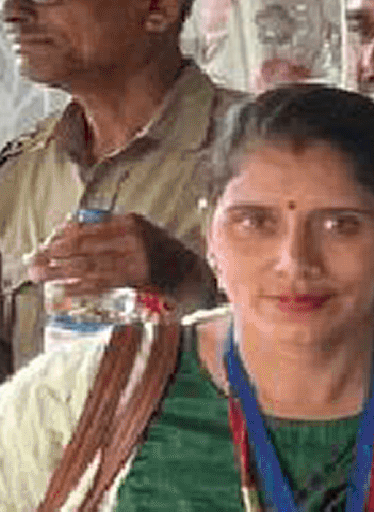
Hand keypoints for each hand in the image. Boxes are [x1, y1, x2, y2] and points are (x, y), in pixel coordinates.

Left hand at [29, 210, 195, 298]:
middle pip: (85, 246)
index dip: (64, 237)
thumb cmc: (165, 254)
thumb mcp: (141, 232)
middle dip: (57, 255)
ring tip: (44, 276)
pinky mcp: (140, 279)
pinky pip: (104, 283)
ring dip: (63, 272)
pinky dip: (83, 287)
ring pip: (91, 265)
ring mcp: (137, 259)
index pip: (88, 228)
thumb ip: (113, 231)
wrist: (197, 273)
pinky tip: (67, 289)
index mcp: (131, 222)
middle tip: (37, 262)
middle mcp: (133, 238)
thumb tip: (72, 232)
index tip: (48, 244)